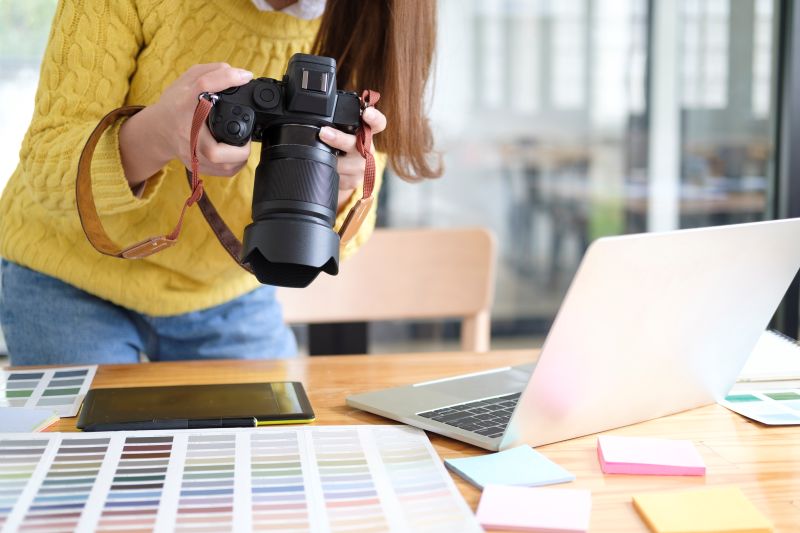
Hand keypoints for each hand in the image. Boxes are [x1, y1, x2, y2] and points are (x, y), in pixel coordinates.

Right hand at [120, 63, 253, 186]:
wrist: (158, 130)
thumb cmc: (175, 105)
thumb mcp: (188, 81)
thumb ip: (212, 73)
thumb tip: (241, 74)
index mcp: (183, 103)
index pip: (203, 86)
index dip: (226, 79)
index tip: (245, 77)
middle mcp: (186, 131)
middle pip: (215, 151)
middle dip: (239, 146)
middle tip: (246, 132)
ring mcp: (190, 153)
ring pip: (223, 166)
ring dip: (240, 156)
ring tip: (242, 143)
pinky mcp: (196, 166)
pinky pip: (223, 171)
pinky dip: (234, 164)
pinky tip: (235, 153)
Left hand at [318, 106, 386, 208]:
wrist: (344, 172)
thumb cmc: (341, 146)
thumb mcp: (343, 130)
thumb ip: (338, 119)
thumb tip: (317, 106)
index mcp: (367, 131)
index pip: (378, 123)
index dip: (374, 118)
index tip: (367, 113)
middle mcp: (368, 149)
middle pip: (357, 144)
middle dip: (339, 139)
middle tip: (323, 132)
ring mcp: (362, 167)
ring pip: (343, 163)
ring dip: (328, 158)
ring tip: (317, 153)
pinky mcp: (354, 181)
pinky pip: (338, 176)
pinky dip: (329, 171)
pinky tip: (326, 168)